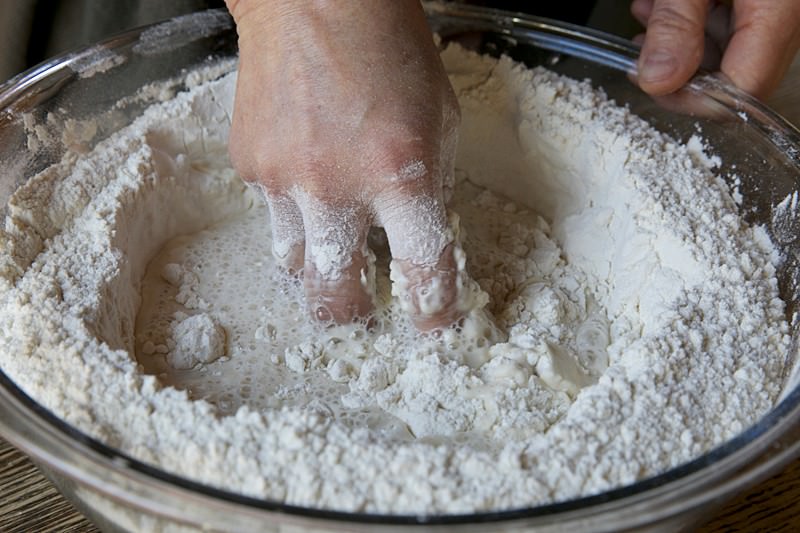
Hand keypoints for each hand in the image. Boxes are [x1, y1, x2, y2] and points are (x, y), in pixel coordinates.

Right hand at [225, 0, 462, 329]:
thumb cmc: (390, 48)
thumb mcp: (441, 119)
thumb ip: (432, 186)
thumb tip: (418, 237)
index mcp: (401, 172)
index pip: (422, 269)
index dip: (432, 309)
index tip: (431, 322)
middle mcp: (336, 185)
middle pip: (334, 294)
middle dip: (351, 314)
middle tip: (362, 308)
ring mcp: (284, 178)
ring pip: (293, 263)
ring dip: (316, 268)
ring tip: (329, 249)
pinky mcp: (250, 165)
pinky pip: (272, 211)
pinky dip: (294, 209)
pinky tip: (306, 175)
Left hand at [631, 0, 799, 98]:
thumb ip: (676, 25)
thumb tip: (658, 80)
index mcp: (779, 13)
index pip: (742, 92)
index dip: (692, 99)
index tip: (651, 83)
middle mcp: (787, 18)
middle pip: (736, 78)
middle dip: (679, 73)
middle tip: (639, 56)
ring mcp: (779, 12)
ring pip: (731, 54)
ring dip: (681, 49)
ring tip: (647, 21)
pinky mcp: (764, 3)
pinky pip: (735, 28)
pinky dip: (696, 27)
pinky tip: (664, 9)